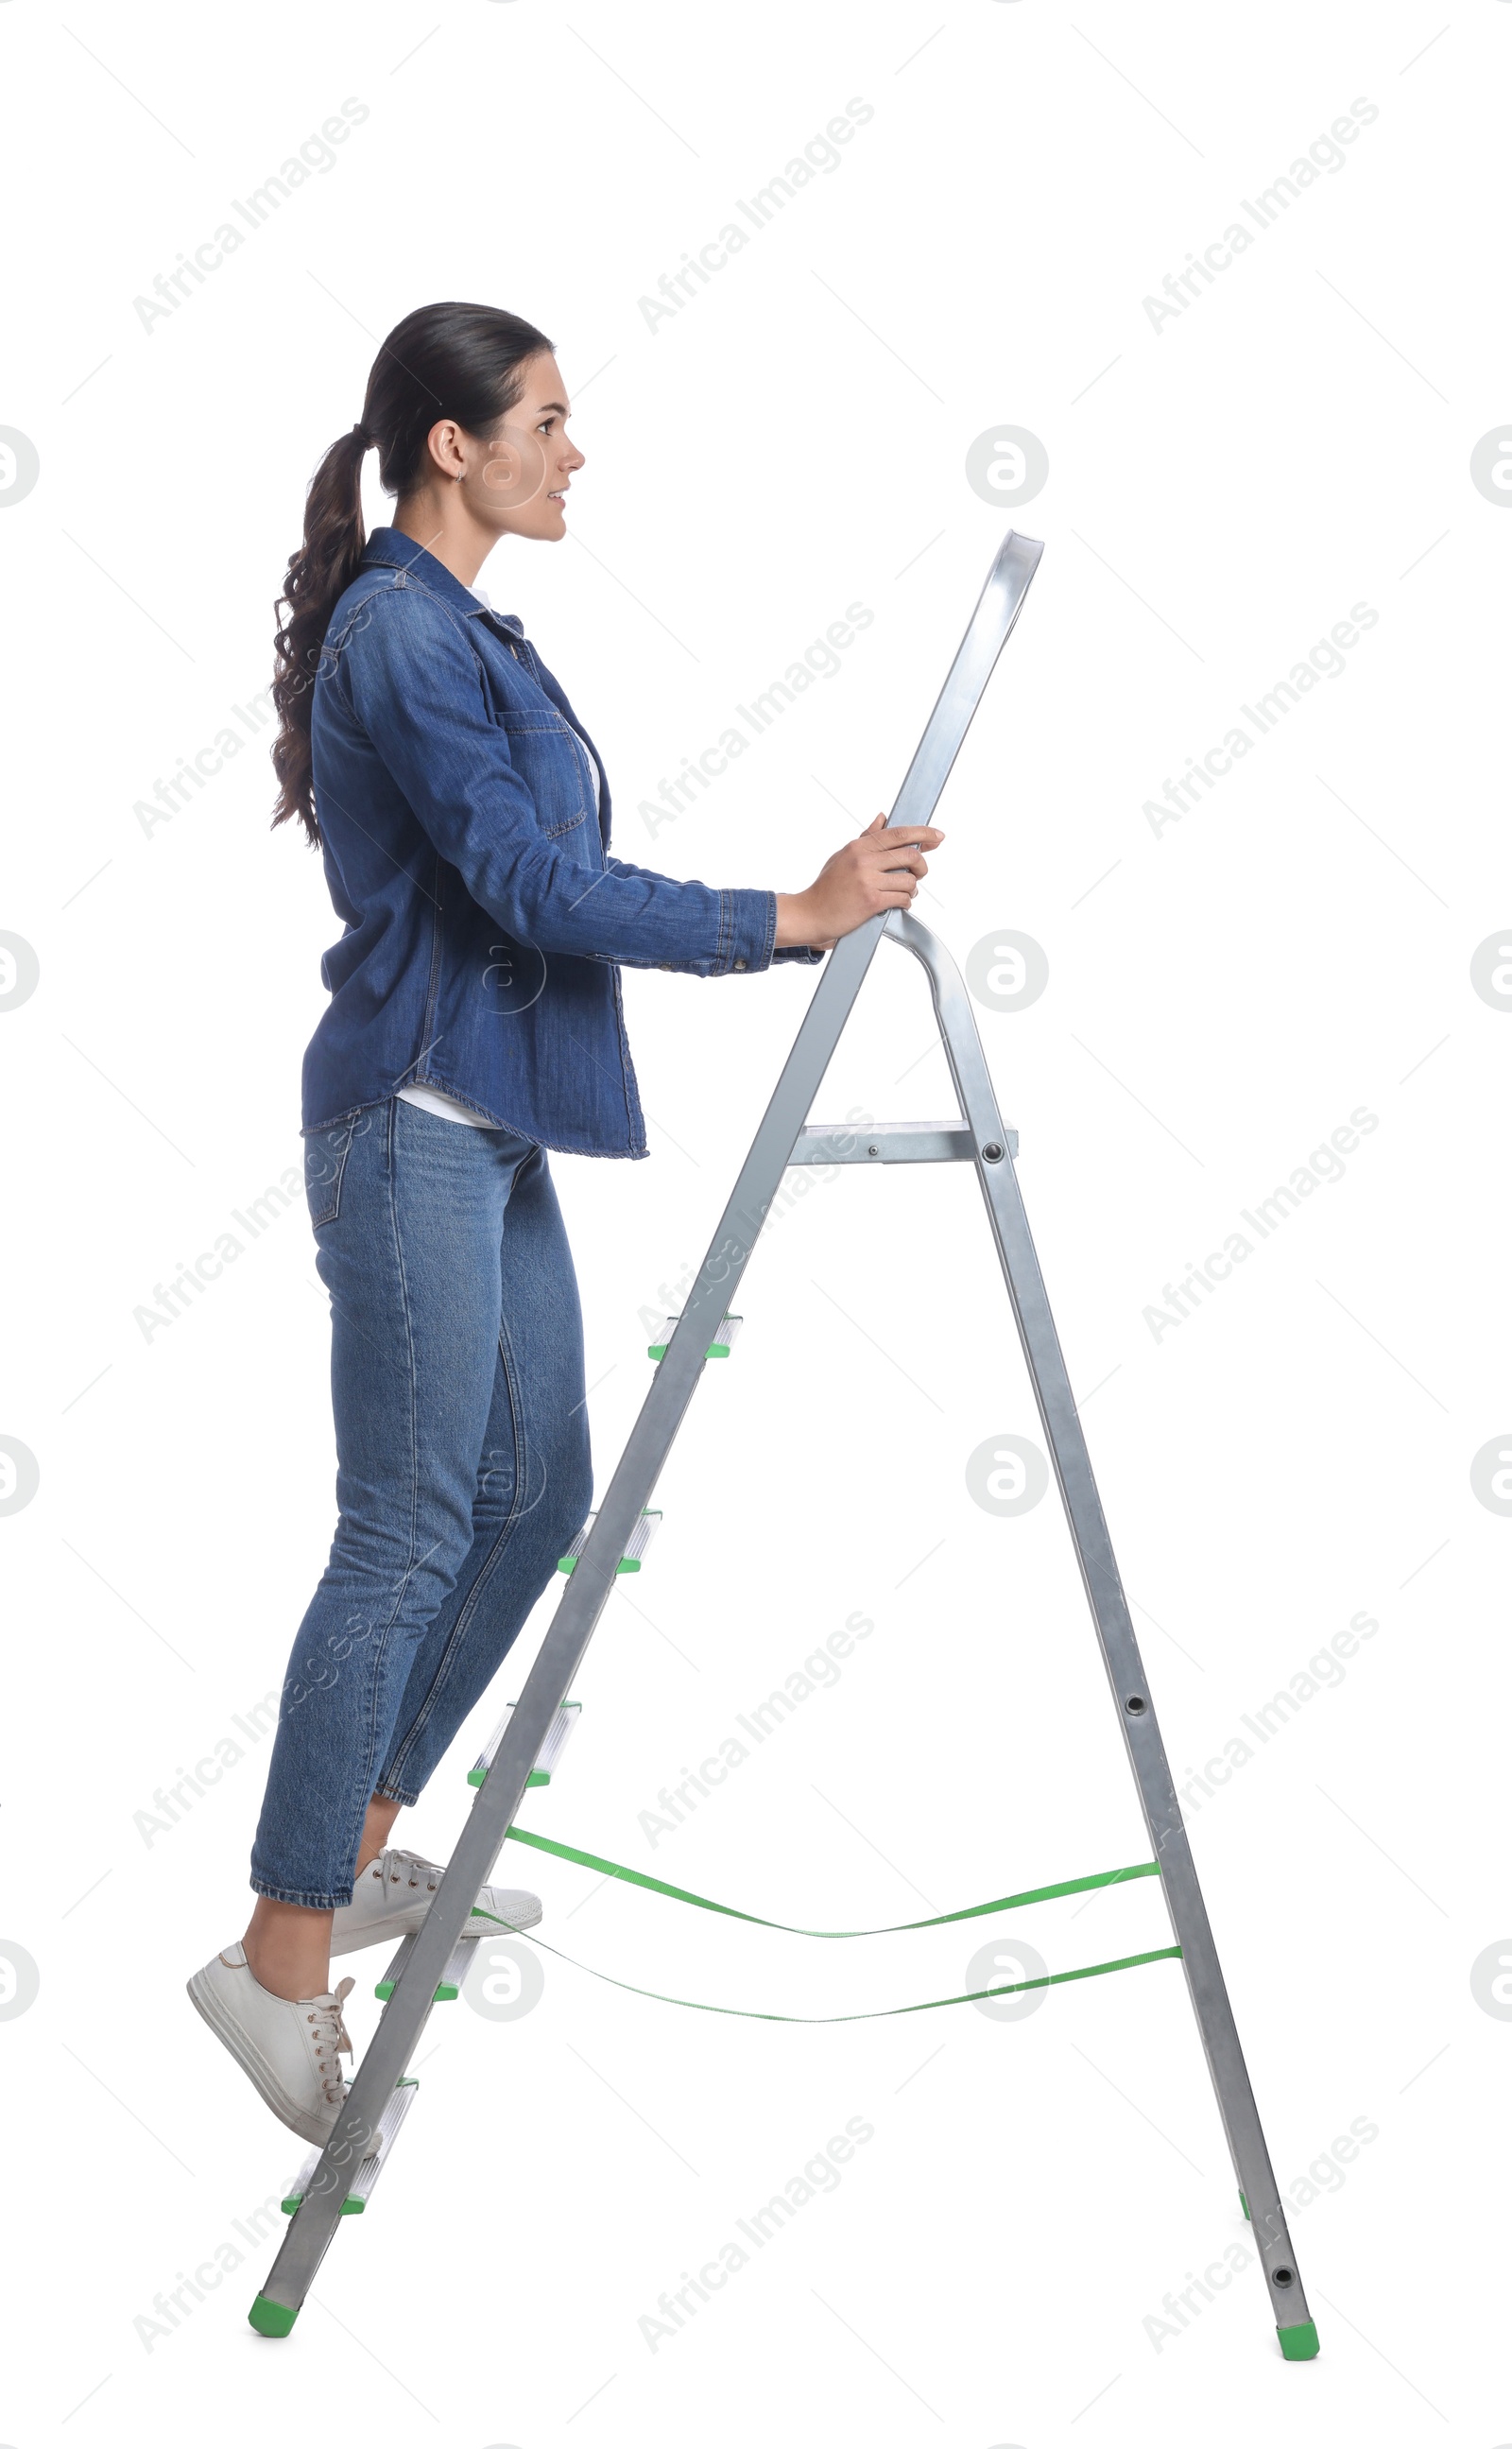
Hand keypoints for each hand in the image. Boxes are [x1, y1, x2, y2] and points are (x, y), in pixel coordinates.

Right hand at [773, 813, 942, 949]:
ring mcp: (868, 881)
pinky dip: (906, 902)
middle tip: (920, 873)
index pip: (898, 833)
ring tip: (904, 892)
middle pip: (910, 855)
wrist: (810, 913)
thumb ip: (865, 839)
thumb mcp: (843, 856)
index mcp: (859, 847)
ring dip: (912, 888)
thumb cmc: (826, 887)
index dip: (923, 833)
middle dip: (922, 866)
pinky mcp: (872, 901)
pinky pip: (902, 898)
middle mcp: (864, 860)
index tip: (937, 836)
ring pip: (909, 880)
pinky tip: (899, 903)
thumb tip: (882, 818)